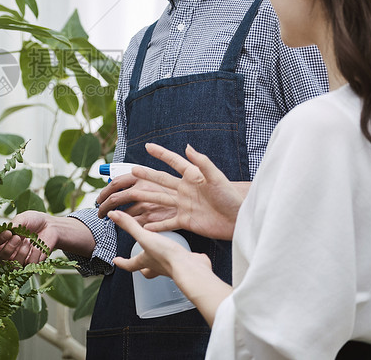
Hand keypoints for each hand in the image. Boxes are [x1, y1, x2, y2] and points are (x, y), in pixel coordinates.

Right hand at [0, 211, 57, 265]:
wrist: (50, 226)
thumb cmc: (33, 221)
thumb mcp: (22, 218)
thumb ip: (14, 223)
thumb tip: (9, 229)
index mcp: (1, 241)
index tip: (8, 232)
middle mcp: (7, 253)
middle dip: (7, 250)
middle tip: (17, 238)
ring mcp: (19, 261)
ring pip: (13, 267)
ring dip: (20, 254)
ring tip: (28, 242)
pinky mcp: (31, 265)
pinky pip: (29, 265)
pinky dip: (34, 254)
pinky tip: (37, 247)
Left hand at [96, 171, 177, 225]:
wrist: (203, 205)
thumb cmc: (184, 189)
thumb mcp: (163, 177)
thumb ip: (147, 177)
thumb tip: (131, 174)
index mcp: (144, 177)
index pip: (116, 183)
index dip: (104, 191)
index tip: (100, 197)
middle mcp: (145, 190)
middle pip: (116, 198)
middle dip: (104, 205)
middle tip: (100, 211)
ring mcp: (150, 206)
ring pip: (126, 214)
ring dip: (116, 218)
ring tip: (114, 220)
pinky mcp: (157, 220)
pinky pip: (139, 225)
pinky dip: (133, 227)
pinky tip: (130, 228)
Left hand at [109, 209, 194, 278]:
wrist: (190, 268)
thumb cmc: (167, 256)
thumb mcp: (144, 237)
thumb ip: (130, 226)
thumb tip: (113, 215)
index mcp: (146, 261)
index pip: (130, 264)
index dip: (122, 262)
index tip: (116, 261)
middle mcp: (158, 267)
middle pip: (147, 271)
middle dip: (143, 268)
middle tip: (141, 263)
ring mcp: (172, 267)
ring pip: (163, 267)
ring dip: (160, 261)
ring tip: (162, 251)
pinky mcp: (185, 263)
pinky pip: (180, 260)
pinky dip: (180, 256)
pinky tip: (183, 250)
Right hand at [126, 143, 246, 239]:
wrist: (238, 221)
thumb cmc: (230, 197)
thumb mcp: (217, 177)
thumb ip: (202, 162)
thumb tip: (187, 146)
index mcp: (193, 177)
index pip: (174, 162)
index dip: (161, 153)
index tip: (148, 146)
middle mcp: (186, 190)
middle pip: (162, 180)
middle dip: (148, 175)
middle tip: (133, 170)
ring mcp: (184, 206)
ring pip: (160, 200)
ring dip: (147, 197)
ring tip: (132, 195)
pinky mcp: (186, 221)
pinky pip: (167, 222)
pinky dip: (156, 224)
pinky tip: (144, 224)